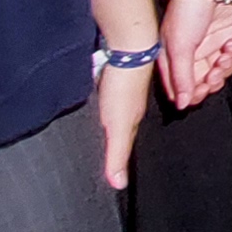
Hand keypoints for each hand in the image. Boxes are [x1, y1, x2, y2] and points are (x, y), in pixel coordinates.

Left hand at [93, 54, 151, 188]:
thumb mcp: (117, 126)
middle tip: (110, 152)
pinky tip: (98, 102)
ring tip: (103, 130)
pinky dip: (105, 102)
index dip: (122, 158)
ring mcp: (123, 89)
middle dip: (117, 139)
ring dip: (111, 119)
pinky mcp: (114, 75)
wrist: (127, 48)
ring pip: (116, 110)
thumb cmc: (124, 85)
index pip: (128, 144)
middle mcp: (131, 105)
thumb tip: (119, 184)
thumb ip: (117, 154)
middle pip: (124, 126)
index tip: (117, 173)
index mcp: (134, 120)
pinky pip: (108, 94)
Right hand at [159, 0, 231, 109]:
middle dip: (209, 84)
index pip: (179, 88)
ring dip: (223, 70)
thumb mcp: (178, 47)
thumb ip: (181, 77)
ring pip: (218, 72)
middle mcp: (190, 54)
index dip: (190, 95)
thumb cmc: (187, 11)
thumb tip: (181, 104)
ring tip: (223, 57)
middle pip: (201, 84)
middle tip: (213, 76)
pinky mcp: (228, 37)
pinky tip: (230, 44)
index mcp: (171, 57)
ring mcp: (210, 45)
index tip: (198, 92)